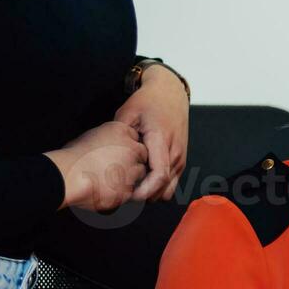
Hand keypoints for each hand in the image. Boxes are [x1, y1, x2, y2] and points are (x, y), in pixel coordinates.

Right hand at [43, 120, 148, 211]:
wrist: (67, 177)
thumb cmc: (72, 157)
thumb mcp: (89, 137)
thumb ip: (105, 140)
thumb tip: (107, 145)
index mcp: (120, 131)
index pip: (135, 138)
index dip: (127, 148)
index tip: (119, 154)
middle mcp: (131, 149)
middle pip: (142, 155)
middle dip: (132, 162)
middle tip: (116, 168)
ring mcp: (131, 170)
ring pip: (139, 174)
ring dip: (128, 177)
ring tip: (108, 180)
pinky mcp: (127, 189)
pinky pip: (130, 192)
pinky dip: (121, 192)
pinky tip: (106, 190)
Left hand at [114, 65, 188, 200]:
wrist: (170, 93)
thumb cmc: (148, 102)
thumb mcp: (127, 113)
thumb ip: (120, 136)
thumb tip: (107, 157)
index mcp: (161, 140)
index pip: (158, 176)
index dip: (144, 191)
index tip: (129, 195)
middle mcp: (175, 152)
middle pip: (163, 189)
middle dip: (145, 196)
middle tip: (124, 192)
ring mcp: (181, 157)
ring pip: (168, 190)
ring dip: (152, 192)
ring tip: (134, 186)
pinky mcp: (181, 160)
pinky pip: (172, 183)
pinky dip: (159, 187)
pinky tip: (144, 179)